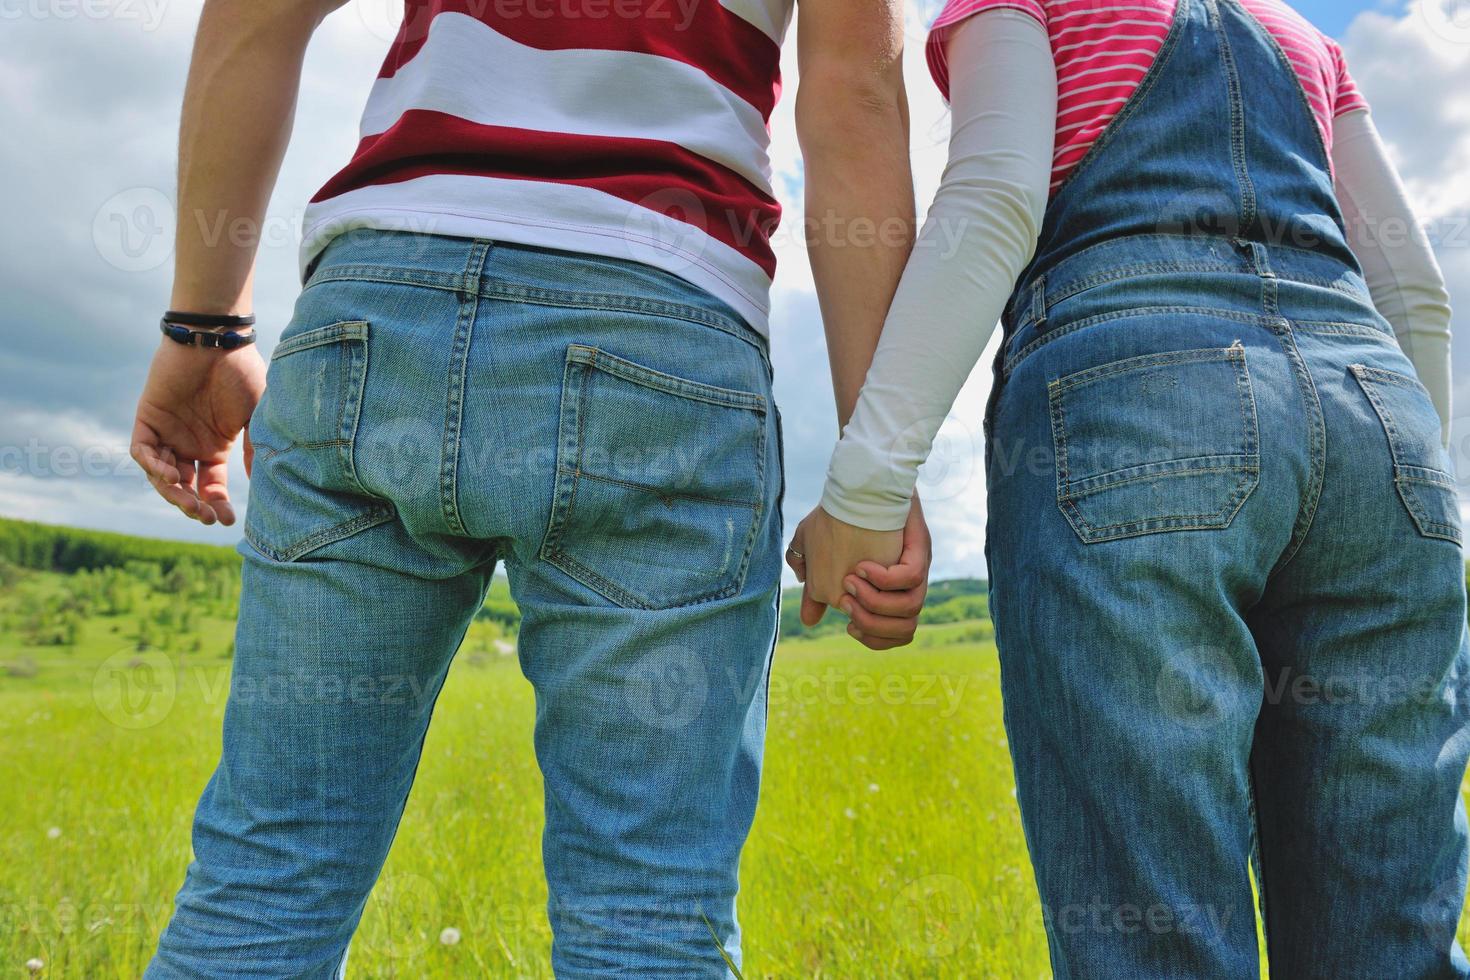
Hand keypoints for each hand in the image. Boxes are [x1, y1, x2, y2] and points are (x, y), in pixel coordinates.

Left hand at [131, 338, 265, 524]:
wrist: (215, 339)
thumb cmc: (241, 373)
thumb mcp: (256, 417)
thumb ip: (254, 449)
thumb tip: (261, 484)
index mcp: (214, 448)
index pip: (211, 487)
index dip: (217, 505)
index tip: (228, 520)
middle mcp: (189, 445)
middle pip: (185, 488)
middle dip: (194, 506)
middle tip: (205, 516)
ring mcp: (167, 433)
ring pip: (161, 476)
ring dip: (173, 493)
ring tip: (188, 501)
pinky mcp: (148, 419)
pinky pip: (142, 451)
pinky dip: (152, 466)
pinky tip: (169, 475)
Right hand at [787, 496, 930, 649]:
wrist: (859, 482)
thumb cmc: (837, 519)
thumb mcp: (818, 557)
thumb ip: (816, 591)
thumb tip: (810, 619)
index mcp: (892, 594)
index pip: (894, 637)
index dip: (872, 638)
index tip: (849, 624)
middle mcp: (908, 586)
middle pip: (906, 630)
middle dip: (874, 624)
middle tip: (848, 602)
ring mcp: (916, 568)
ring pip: (912, 607)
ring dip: (878, 602)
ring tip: (852, 582)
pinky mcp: (919, 549)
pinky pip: (912, 577)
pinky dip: (887, 579)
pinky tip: (864, 566)